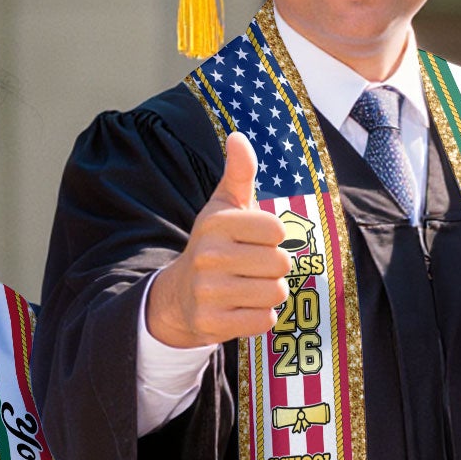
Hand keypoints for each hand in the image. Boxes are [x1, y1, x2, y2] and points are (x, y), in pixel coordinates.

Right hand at [144, 132, 292, 348]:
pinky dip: (261, 317)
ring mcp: (209, 292)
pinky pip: (265, 321)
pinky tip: (241, 307)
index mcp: (216, 223)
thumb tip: (238, 136)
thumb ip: (239, 173)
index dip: (273, 237)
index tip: (254, 239)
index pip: (277, 229)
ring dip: (270, 292)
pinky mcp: (213, 323)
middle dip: (274, 267)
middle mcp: (209, 255)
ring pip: (275, 293)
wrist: (180, 295)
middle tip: (252, 267)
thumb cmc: (214, 245)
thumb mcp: (224, 207)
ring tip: (248, 287)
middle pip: (280, 263)